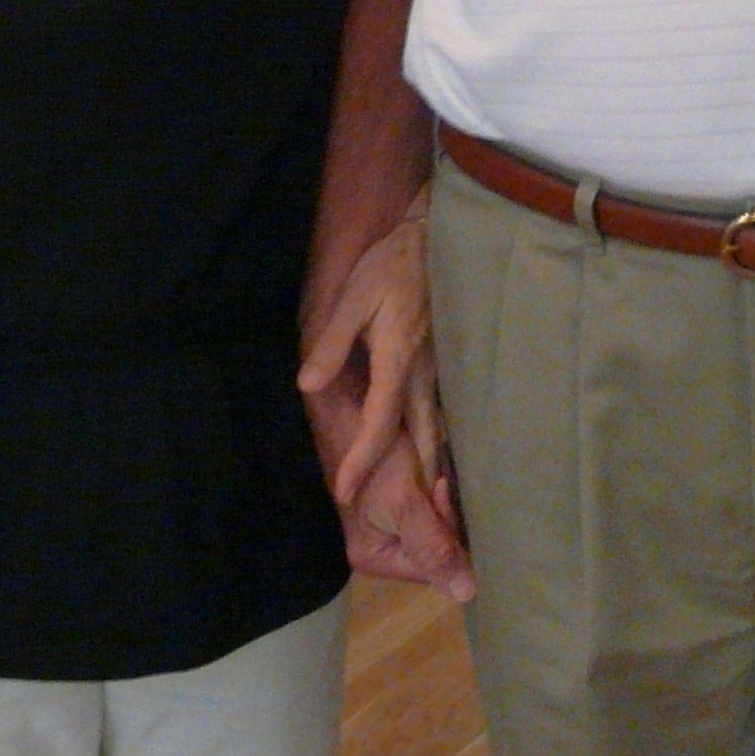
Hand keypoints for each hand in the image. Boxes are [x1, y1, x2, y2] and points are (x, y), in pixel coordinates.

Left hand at [298, 199, 442, 501]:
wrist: (433, 240)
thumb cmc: (389, 268)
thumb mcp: (352, 300)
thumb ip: (332, 344)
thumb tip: (307, 386)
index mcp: (396, 362)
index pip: (378, 423)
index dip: (361, 460)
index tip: (346, 492)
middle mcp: (424, 375)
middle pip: (418, 439)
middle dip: (408, 482)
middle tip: (392, 516)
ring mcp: (441, 371)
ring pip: (437, 429)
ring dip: (429, 466)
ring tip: (424, 503)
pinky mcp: (447, 364)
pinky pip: (443, 412)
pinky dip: (439, 440)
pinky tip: (435, 455)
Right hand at [337, 433, 472, 601]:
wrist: (349, 413)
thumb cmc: (375, 457)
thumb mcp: (406, 502)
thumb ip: (434, 548)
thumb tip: (466, 596)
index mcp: (374, 559)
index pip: (433, 569)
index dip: (447, 536)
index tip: (441, 491)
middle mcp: (378, 552)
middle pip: (433, 552)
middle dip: (443, 519)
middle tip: (437, 480)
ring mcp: (384, 530)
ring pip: (432, 532)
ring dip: (440, 506)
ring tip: (434, 476)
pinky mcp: (390, 508)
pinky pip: (424, 515)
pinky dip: (433, 497)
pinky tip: (432, 476)